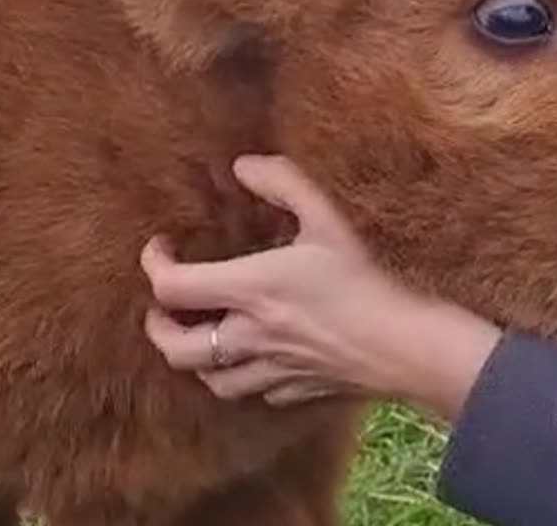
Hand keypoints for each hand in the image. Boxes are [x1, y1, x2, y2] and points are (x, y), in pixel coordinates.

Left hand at [140, 154, 501, 421]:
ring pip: (212, 380)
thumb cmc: (363, 278)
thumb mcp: (327, 219)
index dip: (154, 266)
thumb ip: (284, 184)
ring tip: (204, 337)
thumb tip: (244, 164)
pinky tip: (257, 360)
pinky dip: (246, 377)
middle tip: (164, 309)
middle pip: (177, 349)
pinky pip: (257, 392)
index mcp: (250, 289)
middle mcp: (250, 335)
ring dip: (198, 360)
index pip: (172, 287)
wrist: (402, 343)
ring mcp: (271, 368)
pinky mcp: (297, 388)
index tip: (161, 249)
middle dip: (158, 329)